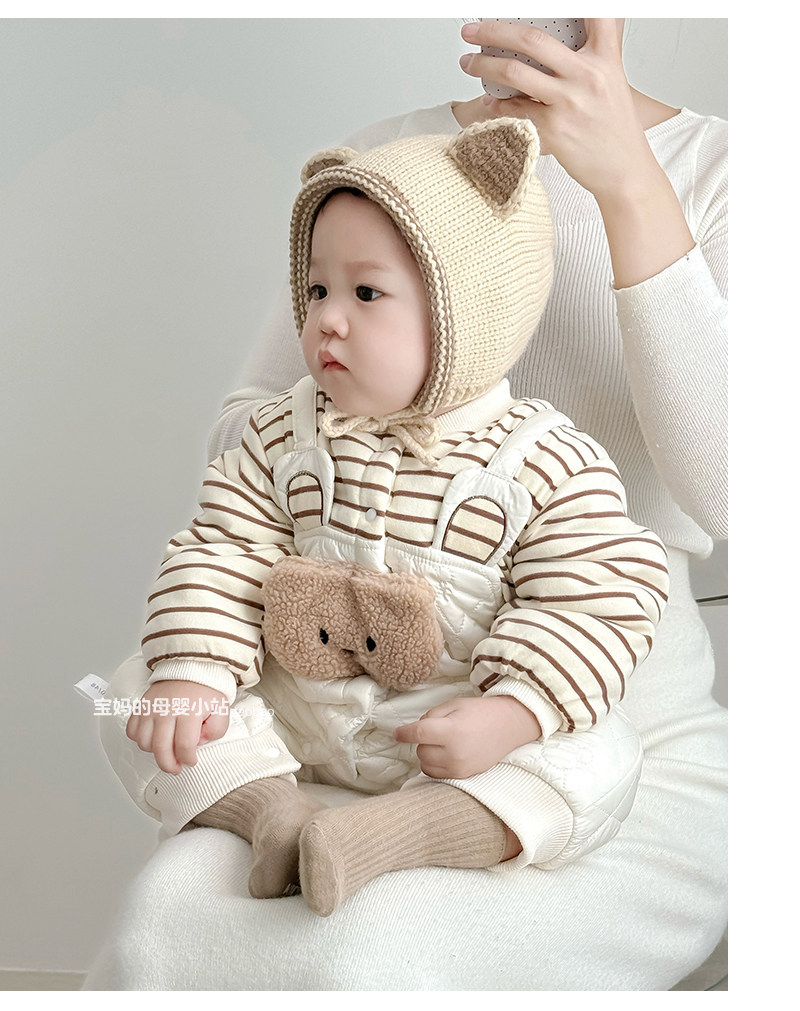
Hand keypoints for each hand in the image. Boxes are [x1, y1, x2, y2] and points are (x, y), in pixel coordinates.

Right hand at [125, 680, 229, 774]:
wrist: (190, 669)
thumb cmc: (205, 691)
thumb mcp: (221, 709)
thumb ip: (216, 730)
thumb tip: (199, 742)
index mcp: (189, 710)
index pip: (184, 746)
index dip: (188, 759)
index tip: (191, 761)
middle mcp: (167, 709)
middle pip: (161, 749)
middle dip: (169, 765)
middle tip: (176, 768)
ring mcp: (151, 708)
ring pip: (144, 743)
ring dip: (155, 751)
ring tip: (167, 747)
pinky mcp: (140, 706)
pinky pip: (132, 731)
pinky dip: (140, 739)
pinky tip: (154, 737)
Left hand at [394, 695, 540, 779]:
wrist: (508, 726)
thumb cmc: (479, 712)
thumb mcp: (453, 705)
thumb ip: (431, 716)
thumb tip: (414, 731)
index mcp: (452, 731)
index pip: (418, 734)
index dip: (404, 733)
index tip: (396, 733)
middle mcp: (455, 753)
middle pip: (420, 751)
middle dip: (422, 741)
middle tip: (437, 731)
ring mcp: (459, 768)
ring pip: (426, 765)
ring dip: (427, 754)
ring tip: (443, 743)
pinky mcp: (463, 777)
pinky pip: (436, 774)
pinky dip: (435, 765)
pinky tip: (446, 754)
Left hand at [460, 19, 650, 200]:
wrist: (625, 171)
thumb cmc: (615, 128)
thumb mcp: (613, 81)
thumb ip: (593, 55)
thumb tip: (563, 37)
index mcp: (606, 57)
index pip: (594, 13)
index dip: (568, 2)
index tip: (531, 2)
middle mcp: (587, 75)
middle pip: (531, 39)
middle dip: (493, 31)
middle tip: (472, 30)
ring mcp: (569, 103)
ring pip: (514, 72)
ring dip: (483, 66)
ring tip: (469, 62)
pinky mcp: (554, 130)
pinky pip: (515, 110)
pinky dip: (497, 104)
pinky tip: (490, 100)